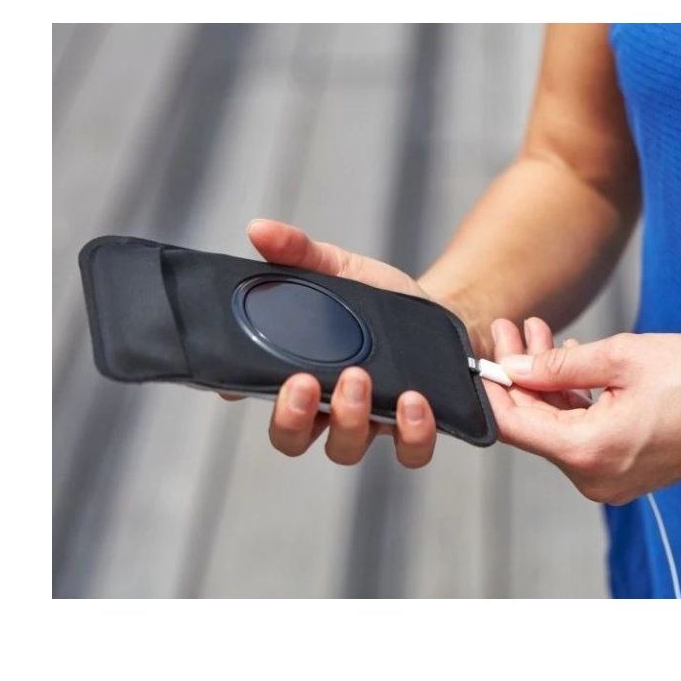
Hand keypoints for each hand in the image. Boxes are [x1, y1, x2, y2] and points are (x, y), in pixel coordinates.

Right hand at [233, 219, 439, 467]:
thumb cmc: (382, 301)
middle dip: (293, 417)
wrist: (445, 315)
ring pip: (345, 447)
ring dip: (348, 419)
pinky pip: (410, 451)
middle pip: (293, 437)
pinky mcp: (415, 429)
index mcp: (299, 375)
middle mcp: (326, 410)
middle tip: (303, 382)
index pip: (253, 391)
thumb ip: (301, 254)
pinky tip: (415, 401)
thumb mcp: (342, 269)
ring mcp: (370, 424)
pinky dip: (412, 433)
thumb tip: (259, 229)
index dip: (238, 390)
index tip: (235, 379)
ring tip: (361, 379)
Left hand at [485, 323, 680, 503]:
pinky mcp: (624, 469)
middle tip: (512, 326)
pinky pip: (583, 433)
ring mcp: (609, 477)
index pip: (513, 423)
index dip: (493, 385)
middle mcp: (593, 476)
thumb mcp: (621, 357)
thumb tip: (513, 365)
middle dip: (520, 373)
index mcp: (587, 452)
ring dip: (546, 381)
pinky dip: (572, 398)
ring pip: (558, 426)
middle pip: (534, 424)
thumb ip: (557, 364)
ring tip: (538, 332)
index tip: (485, 350)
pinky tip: (568, 359)